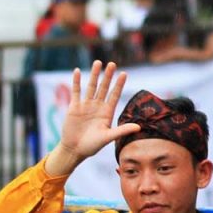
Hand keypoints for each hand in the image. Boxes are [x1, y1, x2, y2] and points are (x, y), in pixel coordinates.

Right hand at [47, 61, 139, 176]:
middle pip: (104, 88)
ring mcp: (86, 105)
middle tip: (112, 63)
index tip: (124, 73)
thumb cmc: (92, 145)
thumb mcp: (108, 137)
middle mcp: (98, 106)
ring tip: (98, 62)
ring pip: (91, 87)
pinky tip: (77, 71)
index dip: (119, 84)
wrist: (74, 150)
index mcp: (107, 112)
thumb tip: (139, 127)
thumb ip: (122, 130)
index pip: (115, 95)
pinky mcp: (74, 107)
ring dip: (94, 75)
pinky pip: (76, 92)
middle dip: (108, 76)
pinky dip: (76, 82)